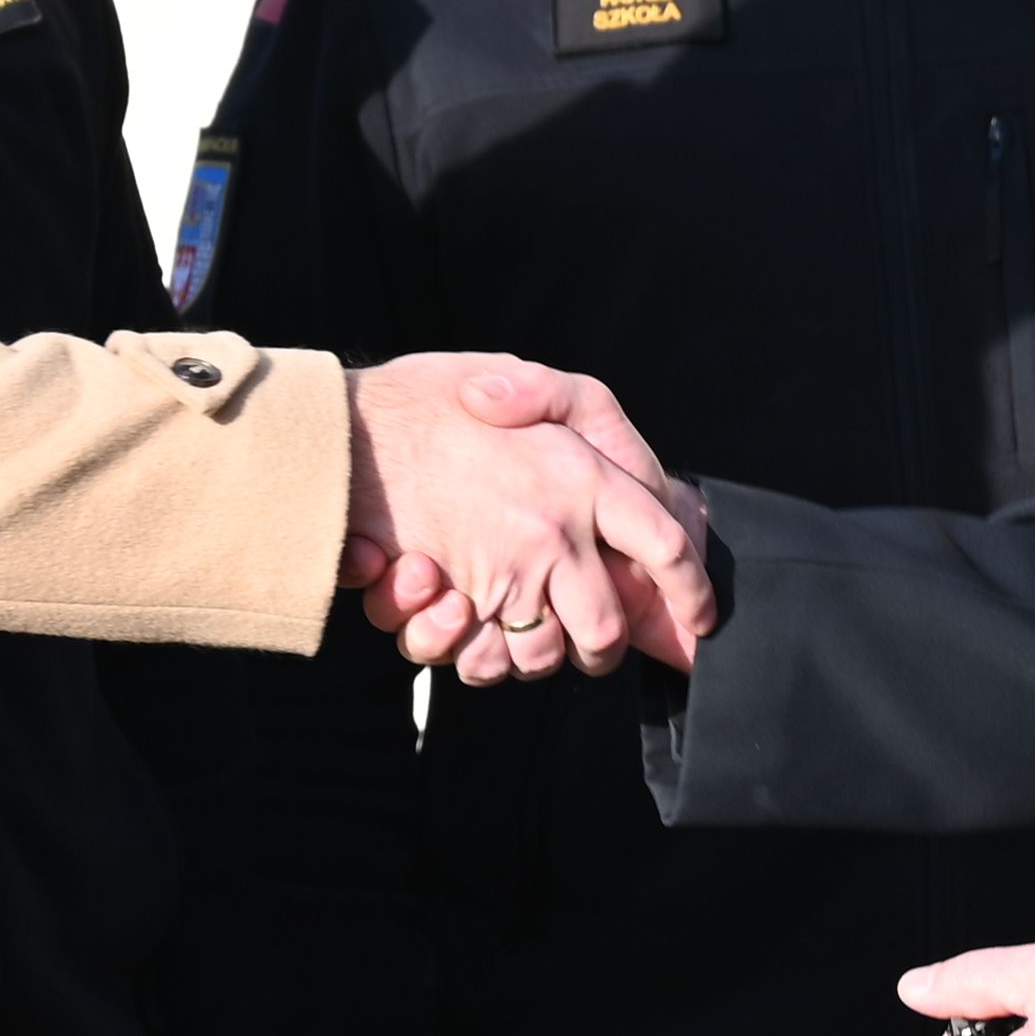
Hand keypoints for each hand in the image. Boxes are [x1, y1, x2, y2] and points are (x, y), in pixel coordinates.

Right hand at [341, 357, 712, 680]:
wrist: (337, 436)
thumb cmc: (418, 400)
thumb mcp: (503, 375)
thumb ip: (558, 403)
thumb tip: (599, 460)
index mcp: (581, 476)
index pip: (666, 543)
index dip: (690, 590)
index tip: (697, 618)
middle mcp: (554, 533)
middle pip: (607, 630)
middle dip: (597, 646)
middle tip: (582, 636)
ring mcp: (505, 576)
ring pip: (544, 656)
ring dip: (530, 652)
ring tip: (504, 617)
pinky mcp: (455, 607)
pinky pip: (485, 661)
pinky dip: (473, 652)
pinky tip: (451, 613)